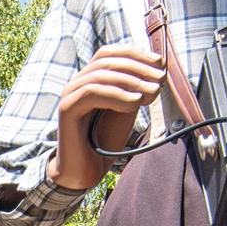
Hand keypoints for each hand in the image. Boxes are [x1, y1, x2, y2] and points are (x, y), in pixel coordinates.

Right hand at [50, 44, 164, 189]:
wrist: (84, 172)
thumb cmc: (104, 144)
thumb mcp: (125, 111)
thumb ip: (134, 92)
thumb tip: (153, 73)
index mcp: (90, 80)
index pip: (109, 53)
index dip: (134, 53)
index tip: (159, 62)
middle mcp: (77, 83)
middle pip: (106, 60)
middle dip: (137, 66)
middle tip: (160, 77)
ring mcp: (70, 94)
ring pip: (100, 75)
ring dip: (131, 81)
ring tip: (152, 92)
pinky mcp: (67, 109)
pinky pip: (92, 92)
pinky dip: (116, 95)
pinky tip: (135, 102)